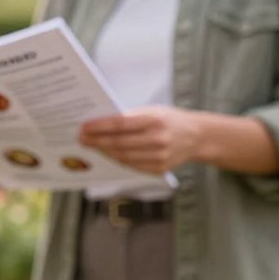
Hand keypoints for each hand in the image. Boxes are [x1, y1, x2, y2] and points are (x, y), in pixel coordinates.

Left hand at [80, 106, 202, 174]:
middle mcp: (157, 139)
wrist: (197, 136)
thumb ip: (131, 117)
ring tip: (92, 146)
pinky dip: (117, 160)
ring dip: (104, 152)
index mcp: (155, 120)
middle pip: (118, 143)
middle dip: (97, 141)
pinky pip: (132, 166)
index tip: (84, 128)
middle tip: (82, 139)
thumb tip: (101, 124)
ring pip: (123, 157)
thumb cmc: (170, 120)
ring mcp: (159, 156)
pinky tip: (108, 154)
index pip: (120, 124)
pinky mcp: (159, 169)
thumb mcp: (153, 111)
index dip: (99, 127)